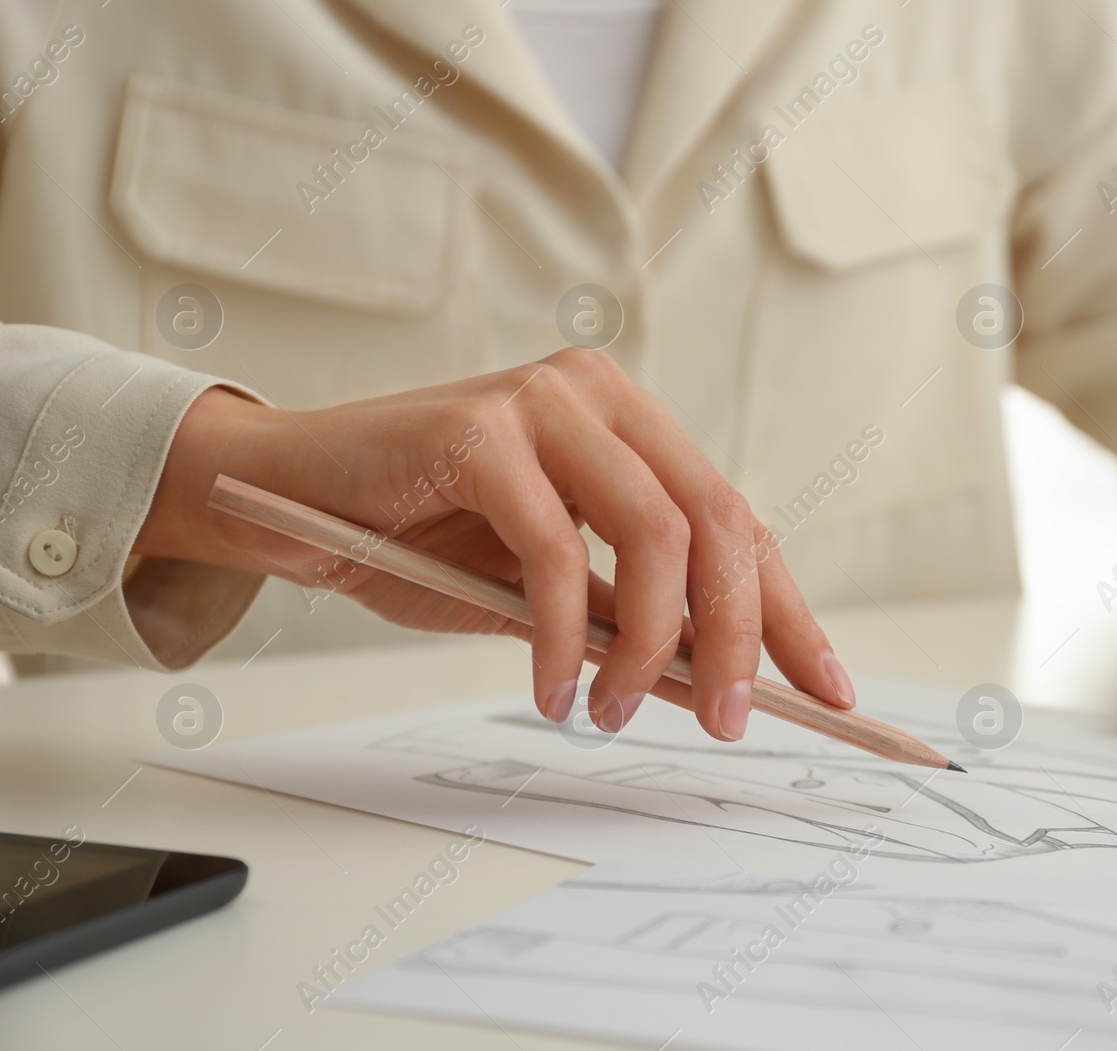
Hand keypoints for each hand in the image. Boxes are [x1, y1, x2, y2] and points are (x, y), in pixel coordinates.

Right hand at [134, 348, 854, 739]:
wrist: (289, 498)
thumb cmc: (419, 538)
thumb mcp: (547, 588)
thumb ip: (626, 614)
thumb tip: (715, 680)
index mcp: (632, 424)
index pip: (739, 521)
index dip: (787, 611)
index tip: (828, 689)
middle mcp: (600, 396)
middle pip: (719, 522)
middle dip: (738, 636)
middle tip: (728, 721)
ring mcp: (544, 403)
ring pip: (656, 533)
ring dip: (650, 645)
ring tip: (614, 712)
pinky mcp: (481, 432)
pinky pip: (558, 552)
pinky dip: (563, 637)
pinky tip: (552, 691)